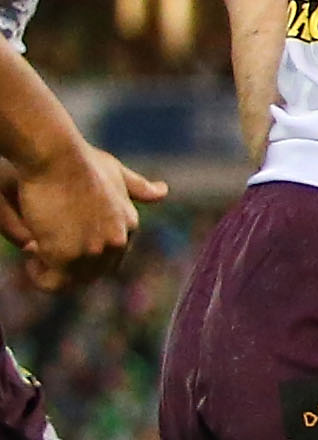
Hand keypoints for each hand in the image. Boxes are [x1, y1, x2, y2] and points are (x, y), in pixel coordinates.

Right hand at [0, 136, 161, 287]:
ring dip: (53, 271)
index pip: (112, 256)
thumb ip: (138, 187)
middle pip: (95, 272)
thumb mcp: (117, 172)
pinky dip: (40, 275)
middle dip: (71, 267)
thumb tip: (164, 191)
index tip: (64, 243)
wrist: (59, 157)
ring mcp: (94, 251)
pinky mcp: (67, 256)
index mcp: (129, 225)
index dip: (86, 254)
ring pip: (74, 280)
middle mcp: (117, 242)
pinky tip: (31, 258)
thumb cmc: (81, 160)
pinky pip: (53, 283)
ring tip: (36, 252)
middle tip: (45, 251)